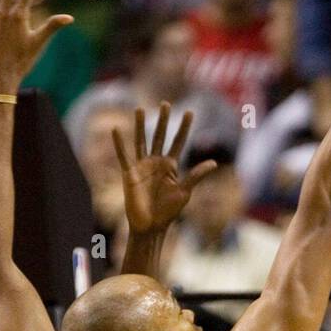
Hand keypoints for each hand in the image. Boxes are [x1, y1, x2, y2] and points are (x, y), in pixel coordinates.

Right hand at [112, 103, 217, 235]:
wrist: (150, 226)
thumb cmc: (168, 211)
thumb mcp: (185, 192)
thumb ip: (196, 176)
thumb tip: (214, 163)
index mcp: (171, 166)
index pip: (179, 142)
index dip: (184, 128)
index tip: (190, 112)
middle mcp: (156, 162)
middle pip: (160, 136)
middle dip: (163, 121)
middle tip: (166, 103)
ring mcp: (142, 166)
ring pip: (141, 141)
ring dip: (139, 125)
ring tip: (140, 109)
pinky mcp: (130, 173)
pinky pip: (124, 156)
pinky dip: (119, 144)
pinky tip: (116, 129)